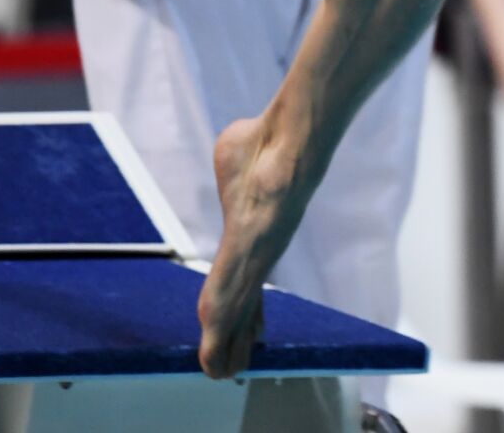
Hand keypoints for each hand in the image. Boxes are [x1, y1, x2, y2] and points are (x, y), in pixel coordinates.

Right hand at [198, 117, 308, 378]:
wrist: (289, 133)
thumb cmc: (263, 140)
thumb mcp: (233, 159)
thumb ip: (233, 173)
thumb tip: (235, 153)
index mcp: (250, 235)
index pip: (245, 283)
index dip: (244, 311)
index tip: (247, 335)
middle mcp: (256, 250)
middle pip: (245, 304)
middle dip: (235, 337)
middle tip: (227, 370)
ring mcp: (256, 252)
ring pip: (236, 308)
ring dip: (225, 342)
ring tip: (219, 371)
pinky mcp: (255, 249)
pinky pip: (230, 296)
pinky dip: (221, 328)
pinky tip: (215, 352)